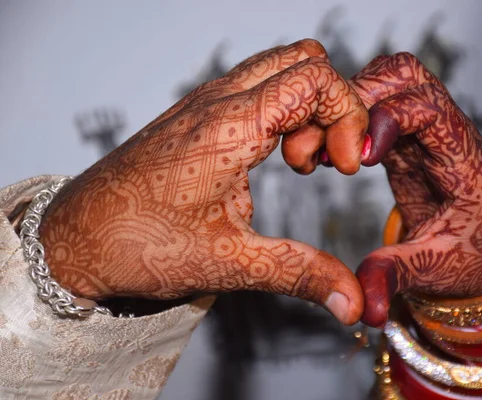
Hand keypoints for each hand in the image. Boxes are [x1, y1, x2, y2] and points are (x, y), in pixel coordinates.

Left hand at [39, 39, 367, 324]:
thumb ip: (299, 273)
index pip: (316, 78)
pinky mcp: (198, 116)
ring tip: (297, 162)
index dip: (347, 117)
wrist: (76, 239)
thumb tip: (349, 299)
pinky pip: (257, 88)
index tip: (343, 167)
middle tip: (323, 160)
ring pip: (280, 69)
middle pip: (303, 60)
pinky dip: (281, 113)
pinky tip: (271, 158)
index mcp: (231, 127)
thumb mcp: (230, 262)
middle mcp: (218, 101)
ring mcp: (206, 103)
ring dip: (305, 109)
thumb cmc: (137, 243)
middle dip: (330, 107)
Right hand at [349, 53, 481, 326]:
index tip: (360, 157)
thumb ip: (395, 279)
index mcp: (464, 162)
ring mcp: (422, 130)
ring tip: (320, 144)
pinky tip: (325, 149)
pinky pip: (373, 102)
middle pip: (406, 74)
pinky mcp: (402, 136)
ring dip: (348, 100)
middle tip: (327, 142)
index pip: (431, 109)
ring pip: (386, 79)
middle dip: (358, 96)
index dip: (390, 118)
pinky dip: (344, 114)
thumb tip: (363, 310)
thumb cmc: (471, 255)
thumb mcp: (434, 271)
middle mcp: (444, 133)